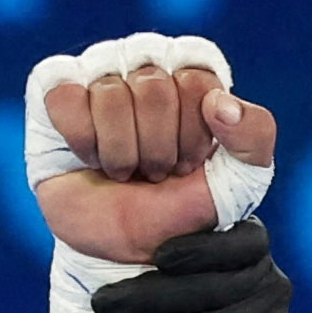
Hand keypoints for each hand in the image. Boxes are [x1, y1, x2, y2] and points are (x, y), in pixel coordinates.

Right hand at [35, 50, 279, 261]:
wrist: (130, 250)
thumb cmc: (182, 207)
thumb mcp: (241, 180)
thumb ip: (255, 135)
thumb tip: (220, 104)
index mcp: (193, 70)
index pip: (197, 80)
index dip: (194, 133)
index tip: (191, 162)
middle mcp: (146, 61)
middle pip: (153, 87)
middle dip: (157, 147)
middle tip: (155, 170)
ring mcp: (99, 71)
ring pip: (109, 94)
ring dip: (121, 152)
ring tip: (124, 170)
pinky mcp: (56, 91)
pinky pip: (65, 96)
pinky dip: (81, 140)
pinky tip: (89, 157)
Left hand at [81, 225, 292, 312]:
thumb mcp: (174, 288)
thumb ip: (160, 261)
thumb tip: (100, 237)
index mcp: (252, 254)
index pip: (242, 240)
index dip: (202, 247)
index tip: (159, 256)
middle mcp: (272, 287)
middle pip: (208, 288)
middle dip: (145, 296)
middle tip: (98, 306)